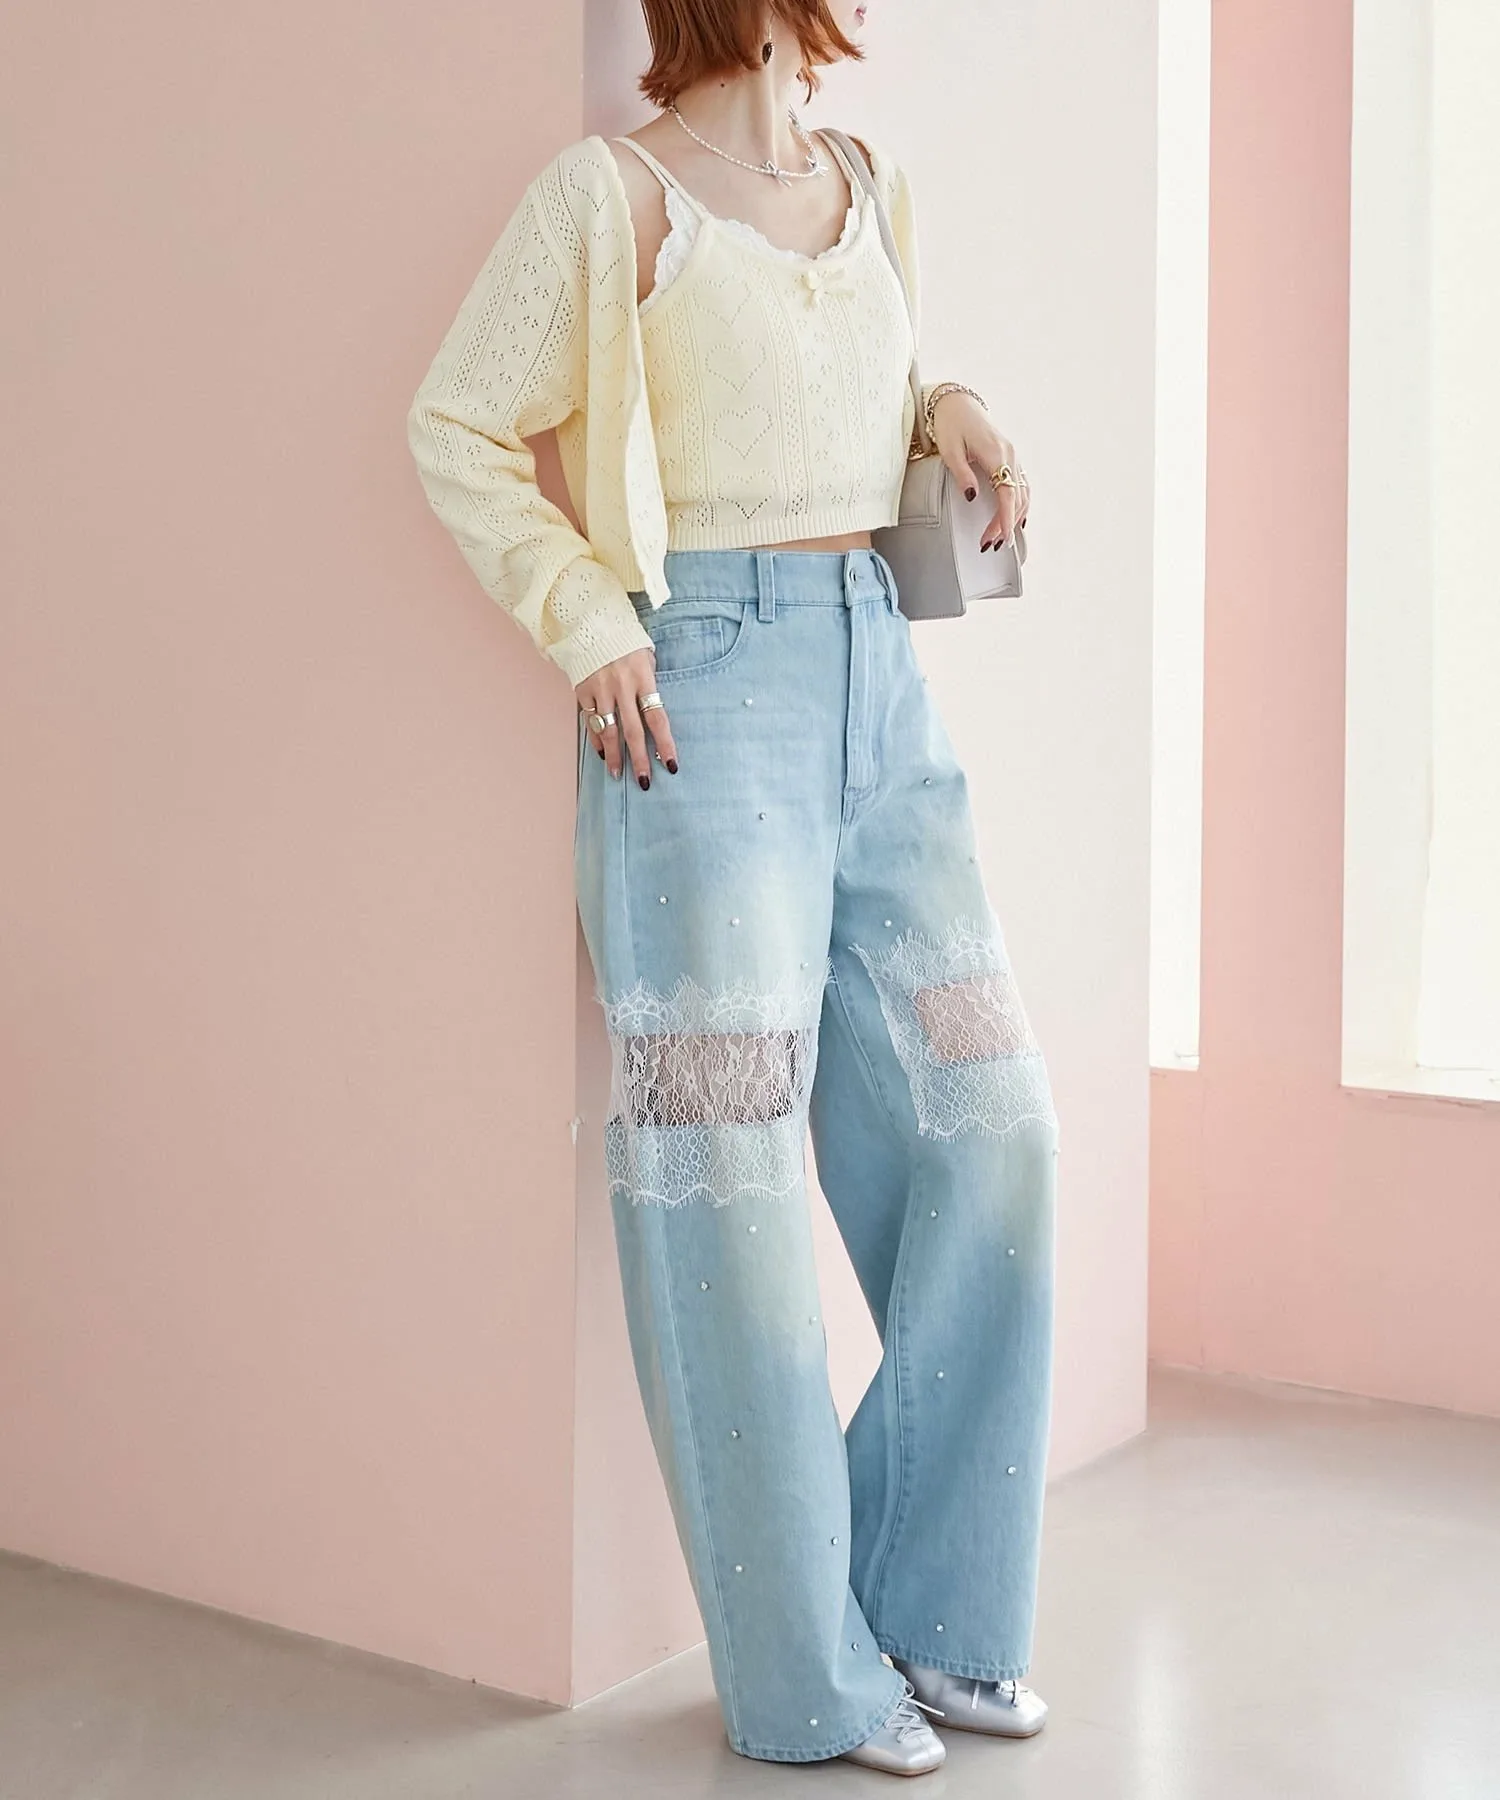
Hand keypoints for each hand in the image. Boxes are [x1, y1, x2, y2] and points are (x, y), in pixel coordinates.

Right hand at [575, 648, 678, 788]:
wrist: (590, 622)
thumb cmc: (625, 640)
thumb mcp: (646, 656)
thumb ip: (649, 684)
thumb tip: (652, 714)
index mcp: (643, 678)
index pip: (657, 719)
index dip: (665, 745)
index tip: (671, 766)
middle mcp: (621, 687)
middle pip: (633, 732)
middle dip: (639, 760)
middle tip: (644, 782)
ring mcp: (600, 690)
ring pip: (609, 731)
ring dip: (615, 756)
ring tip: (619, 774)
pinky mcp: (582, 691)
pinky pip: (590, 721)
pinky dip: (596, 739)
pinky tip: (603, 753)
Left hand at [930, 392, 1030, 551]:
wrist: (957, 403)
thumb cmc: (950, 425)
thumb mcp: (950, 450)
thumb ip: (961, 474)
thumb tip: (971, 497)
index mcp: (996, 453)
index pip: (1007, 493)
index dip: (1005, 518)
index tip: (1003, 538)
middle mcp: (1010, 455)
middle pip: (1015, 497)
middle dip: (1004, 524)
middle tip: (989, 544)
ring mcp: (1013, 456)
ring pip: (1022, 493)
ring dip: (1013, 517)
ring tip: (999, 538)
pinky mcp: (1010, 457)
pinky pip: (1021, 485)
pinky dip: (1019, 504)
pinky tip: (1015, 519)